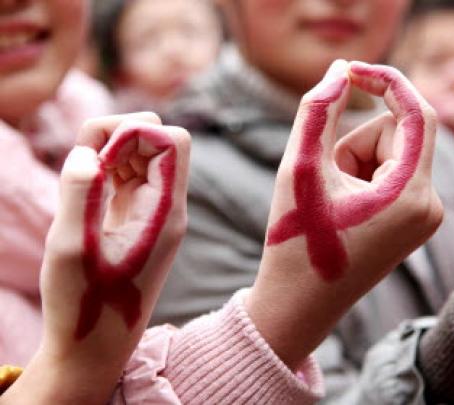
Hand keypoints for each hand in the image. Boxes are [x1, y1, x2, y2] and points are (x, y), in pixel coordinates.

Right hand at [2, 113, 189, 404]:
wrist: (94, 348)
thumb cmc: (85, 306)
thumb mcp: (73, 247)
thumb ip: (80, 191)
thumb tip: (87, 151)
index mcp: (166, 212)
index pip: (172, 141)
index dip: (134, 133)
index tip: (99, 161)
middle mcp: (167, 207)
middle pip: (158, 140)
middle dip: (118, 135)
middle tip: (81, 165)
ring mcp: (152, 212)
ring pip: (140, 154)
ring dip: (107, 151)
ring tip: (77, 180)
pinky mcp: (134, 218)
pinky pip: (126, 175)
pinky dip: (103, 169)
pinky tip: (81, 189)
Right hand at [246, 60, 441, 368]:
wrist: (300, 306)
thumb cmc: (297, 243)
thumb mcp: (301, 169)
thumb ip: (318, 110)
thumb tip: (340, 70)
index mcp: (410, 196)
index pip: (416, 113)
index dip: (385, 82)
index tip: (351, 71)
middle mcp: (430, 206)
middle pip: (398, 133)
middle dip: (355, 141)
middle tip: (324, 177)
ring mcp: (425, 215)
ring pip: (392, 152)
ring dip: (355, 161)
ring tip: (330, 199)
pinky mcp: (414, 220)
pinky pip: (393, 173)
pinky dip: (363, 177)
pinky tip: (341, 207)